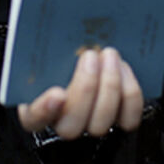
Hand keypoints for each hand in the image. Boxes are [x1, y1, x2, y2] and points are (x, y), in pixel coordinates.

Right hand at [16, 47, 143, 139]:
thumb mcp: (50, 50)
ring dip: (109, 86)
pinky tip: (123, 69)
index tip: (57, 93)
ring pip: (100, 124)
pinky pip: (128, 119)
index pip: (34, 118)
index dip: (44, 110)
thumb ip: (49, 51)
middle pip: (70, 126)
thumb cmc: (63, 53)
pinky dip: (129, 94)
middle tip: (90, 56)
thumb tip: (59, 37)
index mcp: (37, 106)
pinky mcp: (118, 121)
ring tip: (109, 56)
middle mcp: (64, 122)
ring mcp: (91, 124)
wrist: (91, 56)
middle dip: (85, 88)